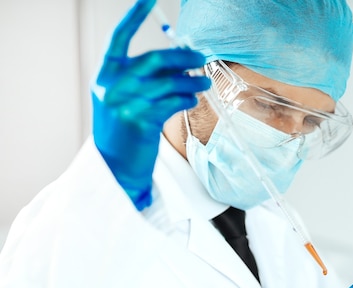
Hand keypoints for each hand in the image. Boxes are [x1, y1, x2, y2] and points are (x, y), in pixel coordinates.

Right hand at [92, 0, 210, 209]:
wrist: (114, 165)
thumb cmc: (124, 129)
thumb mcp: (123, 97)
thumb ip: (143, 77)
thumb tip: (180, 60)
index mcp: (106, 73)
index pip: (119, 37)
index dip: (134, 15)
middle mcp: (112, 84)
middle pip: (154, 59)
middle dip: (182, 56)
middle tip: (201, 58)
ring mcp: (125, 102)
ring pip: (169, 82)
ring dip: (192, 80)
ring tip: (204, 82)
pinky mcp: (141, 120)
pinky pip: (174, 102)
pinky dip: (188, 98)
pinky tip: (193, 100)